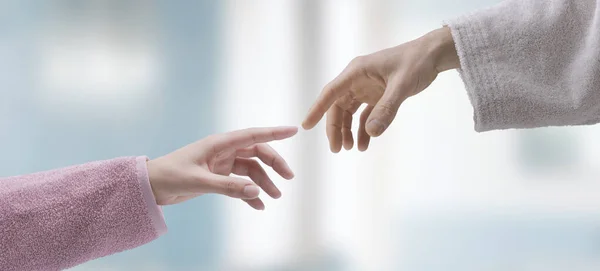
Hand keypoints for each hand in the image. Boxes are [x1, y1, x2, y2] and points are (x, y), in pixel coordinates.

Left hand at [147, 126, 297, 209]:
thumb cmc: (170, 176)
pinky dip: (250, 193)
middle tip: (288, 178)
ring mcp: (222, 164)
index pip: (253, 135)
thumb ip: (228, 187)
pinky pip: (240, 184)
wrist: (151, 186)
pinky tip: (258, 206)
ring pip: (251, 170)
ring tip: (275, 197)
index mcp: (220, 144)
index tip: (294, 130)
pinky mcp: (217, 177)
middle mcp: (224, 151)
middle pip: (257, 153)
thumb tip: (257, 191)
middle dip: (274, 164)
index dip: (275, 132)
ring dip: (263, 182)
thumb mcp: (199, 182)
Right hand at [302, 27, 458, 151]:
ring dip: (348, 131)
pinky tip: (365, 143)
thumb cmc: (416, 63)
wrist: (433, 55)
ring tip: (351, 149)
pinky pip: (365, 115)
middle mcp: (357, 80)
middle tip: (337, 149)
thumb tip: (371, 133)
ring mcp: (366, 88)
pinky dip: (364, 129)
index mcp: (356, 72)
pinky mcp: (377, 94)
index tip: (306, 125)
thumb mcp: (401, 86)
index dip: (317, 109)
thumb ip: (386, 109)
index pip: (331, 93)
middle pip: (338, 107)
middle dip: (335, 128)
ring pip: (349, 113)